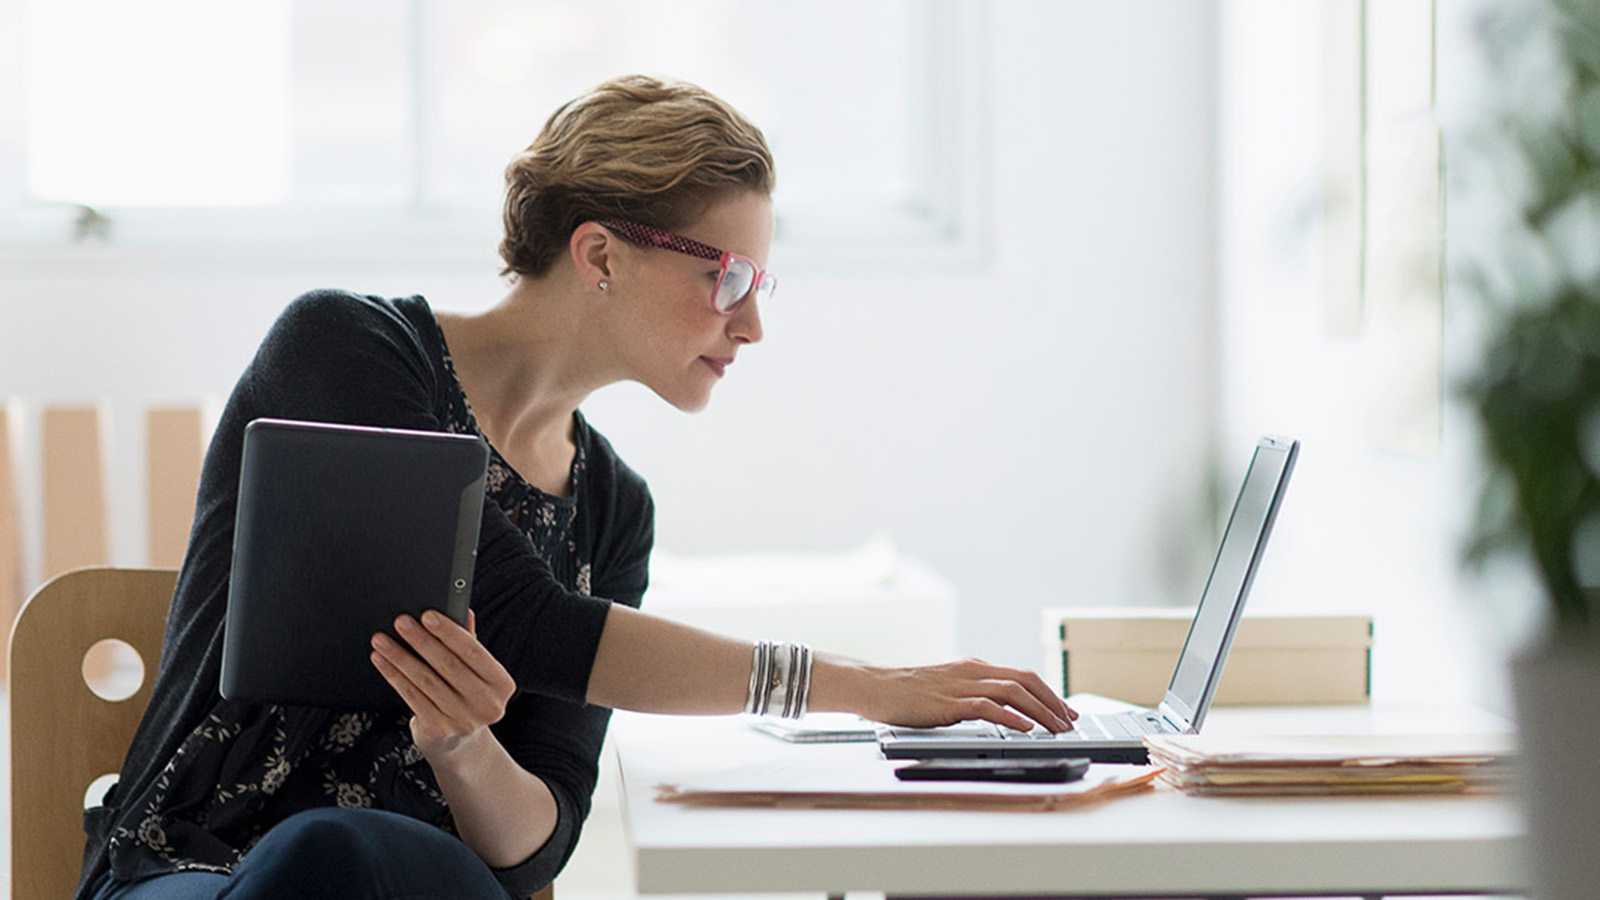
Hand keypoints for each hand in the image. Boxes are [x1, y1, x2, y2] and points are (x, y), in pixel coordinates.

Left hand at [370, 610, 516, 759]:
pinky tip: (382, 661)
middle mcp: (487, 704)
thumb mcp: (475, 670)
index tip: (427, 615)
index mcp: (502, 684)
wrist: (459, 741)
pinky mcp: (439, 729)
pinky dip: (394, 676)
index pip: (474, 652)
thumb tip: (463, 610)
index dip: (449, 632)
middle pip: (448, 665)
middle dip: (421, 640)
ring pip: (426, 680)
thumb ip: (469, 642)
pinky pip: (412, 696)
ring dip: (400, 657)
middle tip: (401, 622)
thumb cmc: (467, 694)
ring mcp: (463, 720)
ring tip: (383, 640)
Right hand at [837, 656, 1078, 732]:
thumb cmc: (908, 692)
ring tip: (1056, 729)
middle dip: (1053, 701)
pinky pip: (988, 707)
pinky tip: (1025, 729)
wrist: (875, 686)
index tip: (1066, 710)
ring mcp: (961, 685)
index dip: (1049, 693)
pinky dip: (1011, 717)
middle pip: (1025, 680)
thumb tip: (1001, 713)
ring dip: (1040, 711)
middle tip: (1071, 721)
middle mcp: (972, 671)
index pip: (1022, 676)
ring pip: (1013, 692)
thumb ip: (972, 695)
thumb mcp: (947, 688)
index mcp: (974, 667)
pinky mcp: (948, 702)